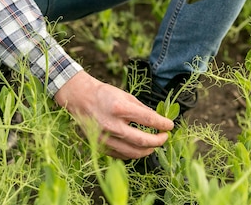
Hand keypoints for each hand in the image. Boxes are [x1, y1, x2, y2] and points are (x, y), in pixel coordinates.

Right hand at [54, 71, 173, 158]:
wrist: (80, 99)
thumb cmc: (104, 95)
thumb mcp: (125, 95)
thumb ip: (142, 109)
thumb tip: (159, 120)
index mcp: (120, 108)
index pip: (148, 120)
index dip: (162, 124)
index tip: (170, 125)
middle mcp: (112, 125)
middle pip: (142, 141)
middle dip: (159, 141)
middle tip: (165, 137)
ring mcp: (105, 138)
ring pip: (133, 152)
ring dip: (148, 150)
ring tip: (154, 144)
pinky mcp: (100, 146)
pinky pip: (122, 155)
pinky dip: (133, 153)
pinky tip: (139, 148)